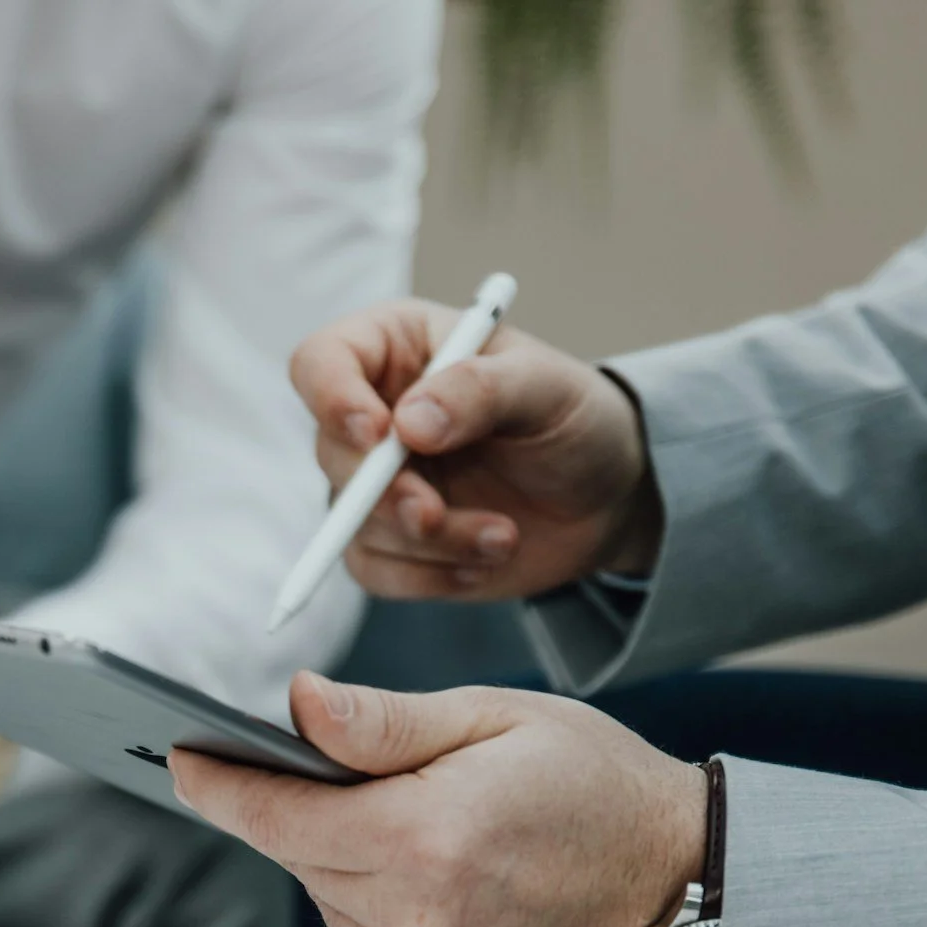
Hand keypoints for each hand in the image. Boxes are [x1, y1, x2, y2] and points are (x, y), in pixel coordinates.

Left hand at [170, 672, 705, 926]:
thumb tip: (294, 706)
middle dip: (307, 811)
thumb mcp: (499, 720)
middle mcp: (416, 924)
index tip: (179, 758)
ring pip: (333, 905)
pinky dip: (383, 908)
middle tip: (339, 770)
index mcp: (426, 840)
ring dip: (351, 862)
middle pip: (303, 859)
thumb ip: (385, 721)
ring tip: (426, 826)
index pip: (280, 817)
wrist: (687, 894)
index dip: (222, 786)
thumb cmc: (600, 787)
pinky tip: (444, 879)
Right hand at [288, 301, 662, 600]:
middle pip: (333, 454)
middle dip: (385, 495)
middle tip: (435, 514)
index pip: (322, 362)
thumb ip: (481, 390)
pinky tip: (484, 561)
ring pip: (354, 524)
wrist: (605, 498)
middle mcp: (374, 413)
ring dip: (429, 542)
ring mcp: (376, 484)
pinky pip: (375, 571)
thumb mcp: (547, 387)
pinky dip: (429, 577)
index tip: (379, 435)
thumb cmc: (575, 418)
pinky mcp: (392, 543)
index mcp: (396, 349)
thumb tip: (408, 425)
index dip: (333, 397)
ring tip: (505, 537)